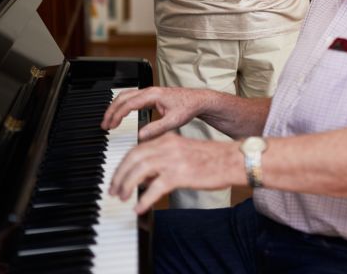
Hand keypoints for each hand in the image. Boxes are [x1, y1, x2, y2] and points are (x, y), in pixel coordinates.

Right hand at [101, 86, 205, 140]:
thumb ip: (157, 128)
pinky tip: (120, 114)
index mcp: (153, 95)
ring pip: (125, 96)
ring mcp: (149, 92)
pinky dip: (121, 105)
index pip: (128, 104)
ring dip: (115, 107)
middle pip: (123, 97)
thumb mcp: (174, 121)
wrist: (198, 100)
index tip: (110, 126)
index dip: (117, 115)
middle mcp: (149, 91)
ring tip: (108, 121)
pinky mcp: (151, 96)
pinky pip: (131, 97)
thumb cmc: (188, 107)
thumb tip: (140, 136)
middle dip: (111, 111)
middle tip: (104, 125)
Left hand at [109, 134, 237, 213]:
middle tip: (113, 190)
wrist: (233, 159)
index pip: (136, 149)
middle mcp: (167, 146)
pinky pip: (154, 188)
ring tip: (123, 197)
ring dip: (126, 185)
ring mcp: (173, 160)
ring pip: (139, 171)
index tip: (117, 178)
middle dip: (119, 175)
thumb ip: (162, 161)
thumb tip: (144, 178)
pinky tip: (139, 207)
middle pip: (132, 158)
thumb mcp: (182, 153)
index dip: (122, 165)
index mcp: (167, 139)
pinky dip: (143, 199)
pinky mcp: (180, 174)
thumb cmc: (212, 159)